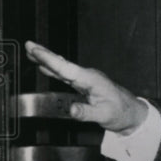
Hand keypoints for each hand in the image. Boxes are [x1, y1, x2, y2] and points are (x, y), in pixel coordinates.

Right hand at [25, 41, 147, 133]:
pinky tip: (45, 67)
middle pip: (62, 64)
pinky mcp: (85, 84)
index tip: (36, 50)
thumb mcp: (105, 116)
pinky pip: (66, 74)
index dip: (49, 59)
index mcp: (91, 80)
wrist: (132, 114)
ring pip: (63, 67)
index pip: (66, 68)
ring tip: (31, 51)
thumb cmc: (121, 113)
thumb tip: (72, 110)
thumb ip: (87, 113)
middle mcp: (87, 76)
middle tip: (28, 44)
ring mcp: (86, 79)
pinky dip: (54, 69)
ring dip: (47, 59)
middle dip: (45, 54)